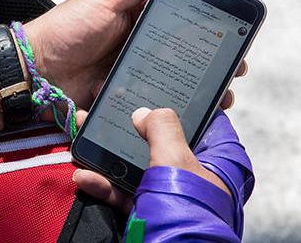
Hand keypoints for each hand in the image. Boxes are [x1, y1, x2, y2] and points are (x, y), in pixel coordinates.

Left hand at [24, 0, 246, 115]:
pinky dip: (169, 113)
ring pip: (173, 85)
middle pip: (184, 58)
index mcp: (138, 20)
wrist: (34, 71)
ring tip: (220, 100)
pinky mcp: (122, 101)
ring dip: (198, 92)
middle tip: (234, 74)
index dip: (210, 32)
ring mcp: (131, 76)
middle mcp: (139, 48)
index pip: (183, 24)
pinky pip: (151, 108)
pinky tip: (191, 118)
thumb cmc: (68, 28)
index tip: (237, 39)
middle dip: (212, 66)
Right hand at [73, 108, 232, 213]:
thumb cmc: (185, 215)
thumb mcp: (174, 162)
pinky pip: (124, 191)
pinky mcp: (149, 211)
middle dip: (128, 126)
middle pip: (161, 140)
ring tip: (82, 136)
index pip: (201, 118)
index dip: (176, 99)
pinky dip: (103, 184)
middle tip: (105, 108)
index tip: (149, 85)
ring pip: (137, 164)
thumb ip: (162, 128)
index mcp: (218, 160)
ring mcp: (170, 194)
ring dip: (107, 154)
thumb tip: (145, 111)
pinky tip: (84, 176)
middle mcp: (196, 175)